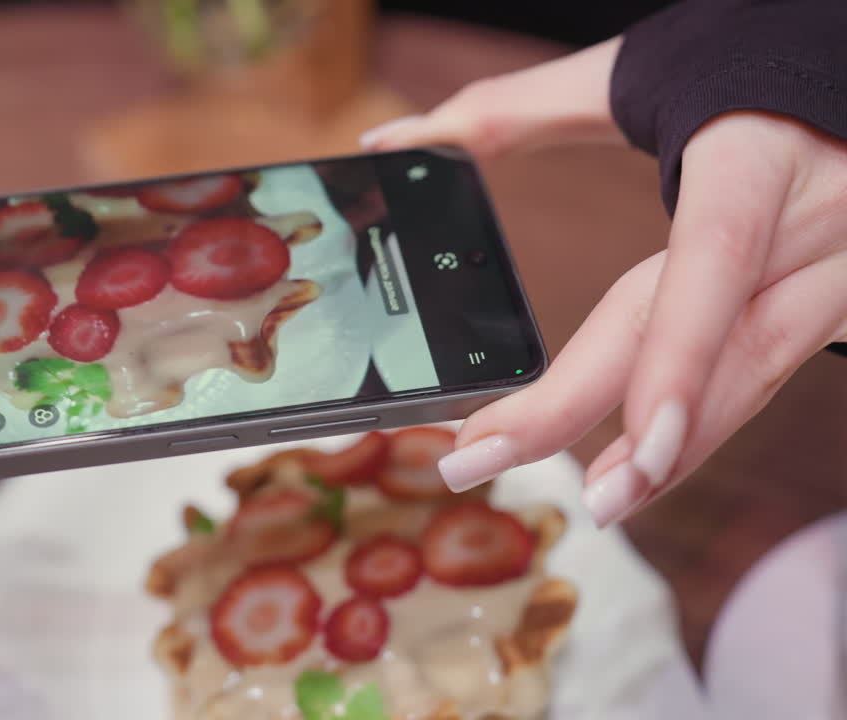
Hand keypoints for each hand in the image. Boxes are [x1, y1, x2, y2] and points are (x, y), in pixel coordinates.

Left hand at [360, 38, 846, 525]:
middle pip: (728, 341)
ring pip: (764, 373)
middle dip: (640, 430)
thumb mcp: (634, 74)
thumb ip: (511, 110)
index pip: (709, 261)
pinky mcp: (846, 294)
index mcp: (753, 155)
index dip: (668, 358)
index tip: (579, 420)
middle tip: (549, 489)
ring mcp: (843, 264)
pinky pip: (773, 370)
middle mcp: (814, 216)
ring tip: (606, 501)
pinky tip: (650, 464)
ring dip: (683, 449)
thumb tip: (388, 139)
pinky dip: (706, 420)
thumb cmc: (738, 71)